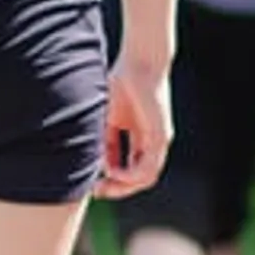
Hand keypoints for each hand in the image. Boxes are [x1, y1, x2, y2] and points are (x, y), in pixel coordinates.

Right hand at [99, 48, 173, 197]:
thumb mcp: (109, 118)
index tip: (93, 183)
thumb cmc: (123, 83)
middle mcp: (154, 144)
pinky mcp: (160, 136)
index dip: (113, 180)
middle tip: (97, 191)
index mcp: (143, 139)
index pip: (132, 170)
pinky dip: (129, 175)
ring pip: (146, 178)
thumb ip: (106, 141)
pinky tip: (114, 171)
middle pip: (140, 179)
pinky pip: (148, 167)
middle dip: (117, 189)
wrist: (140, 62)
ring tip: (104, 183)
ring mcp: (159, 141)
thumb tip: (97, 163)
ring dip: (123, 185)